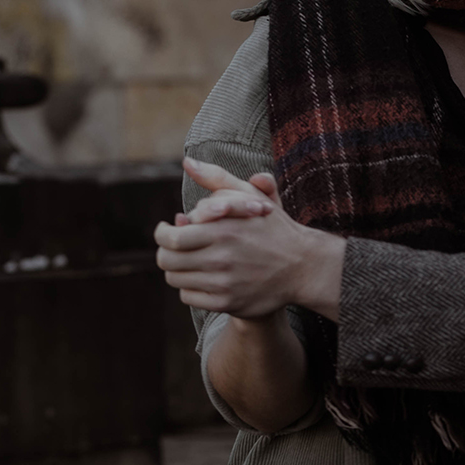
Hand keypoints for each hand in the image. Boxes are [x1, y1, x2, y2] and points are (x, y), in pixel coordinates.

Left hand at [154, 158, 343, 318]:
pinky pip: (189, 297)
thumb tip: (188, 162)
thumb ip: (217, 178)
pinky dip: (191, 287)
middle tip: (175, 247)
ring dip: (178, 270)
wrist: (303, 266)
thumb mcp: (249, 197)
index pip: (169, 238)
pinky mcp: (228, 302)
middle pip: (167, 261)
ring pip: (175, 280)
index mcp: (223, 230)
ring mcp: (225, 283)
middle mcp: (222, 258)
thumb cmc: (273, 228)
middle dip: (166, 252)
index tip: (166, 230)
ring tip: (190, 261)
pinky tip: (203, 277)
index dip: (161, 234)